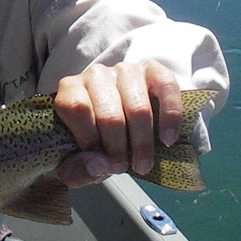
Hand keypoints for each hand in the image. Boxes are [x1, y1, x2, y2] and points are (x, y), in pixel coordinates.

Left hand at [53, 60, 182, 188]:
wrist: (114, 124)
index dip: (90, 138)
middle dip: (117, 148)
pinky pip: (166, 87)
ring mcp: (125, 71)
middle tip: (121, 167)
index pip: (77, 108)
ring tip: (142, 164)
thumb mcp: (73, 161)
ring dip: (142, 142)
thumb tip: (99, 166)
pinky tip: (167, 140)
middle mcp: (96, 75)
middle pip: (109, 113)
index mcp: (70, 89)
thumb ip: (76, 169)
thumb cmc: (92, 140)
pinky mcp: (151, 71)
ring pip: (137, 107)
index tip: (100, 161)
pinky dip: (170, 117)